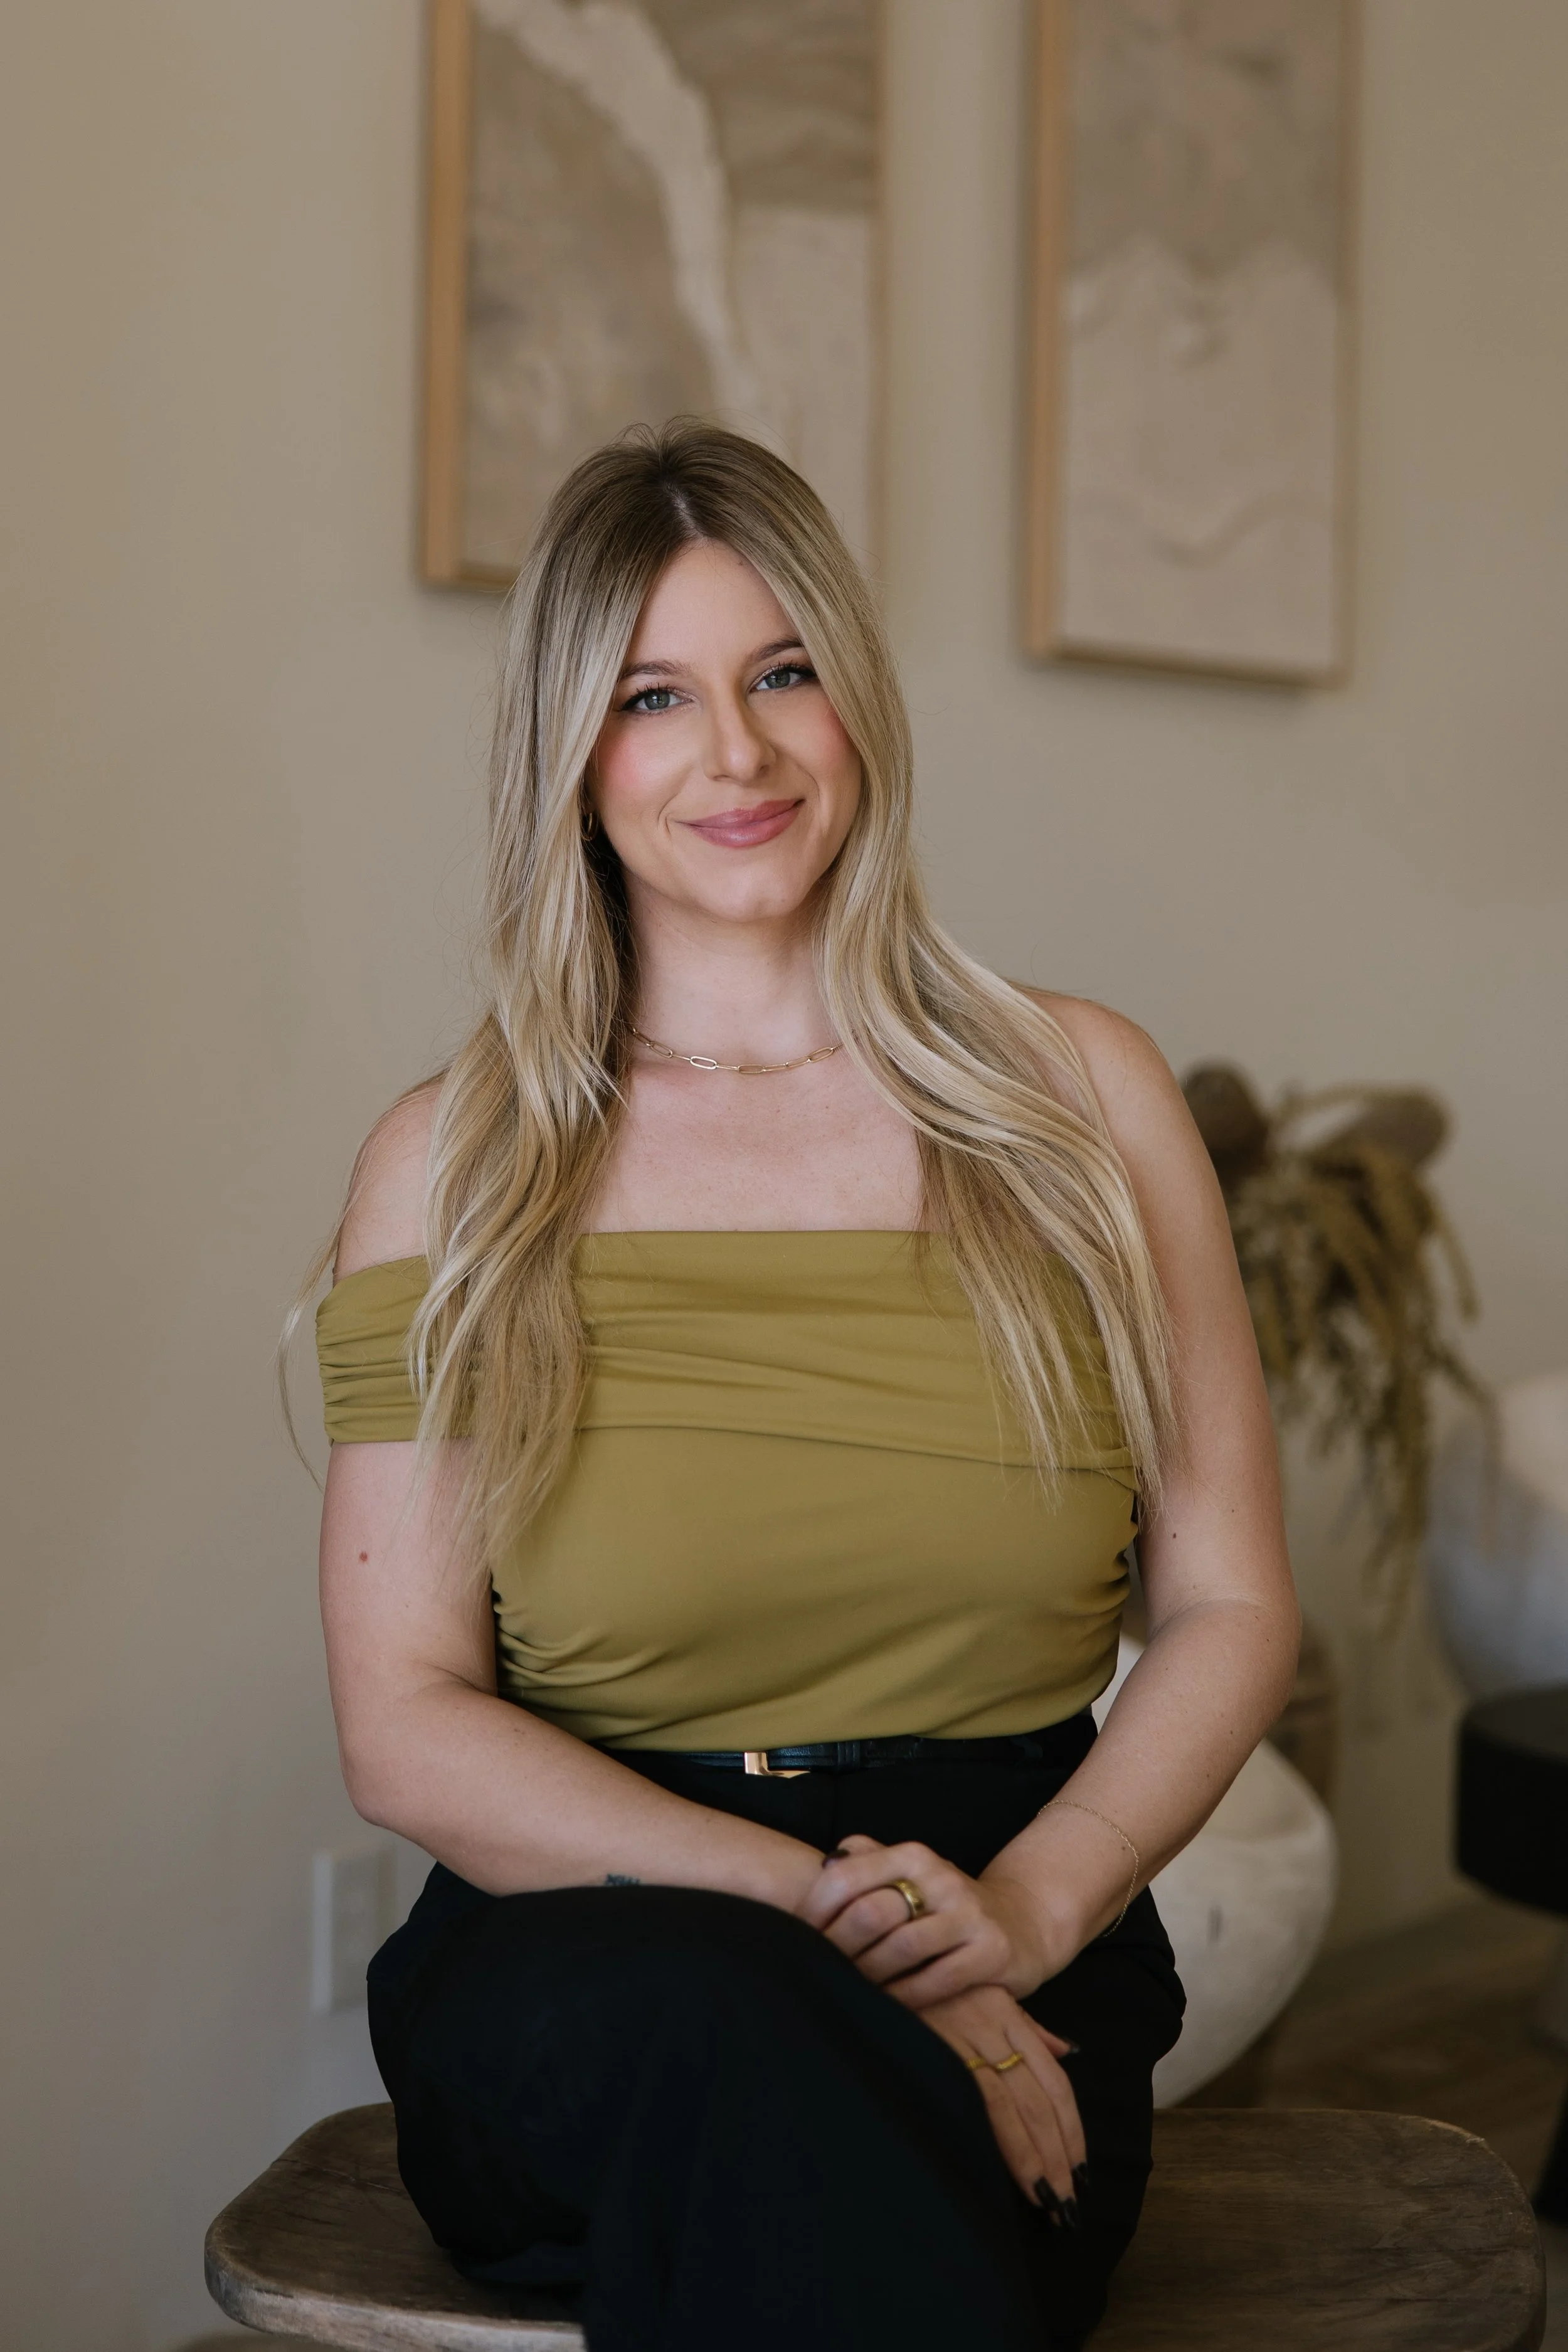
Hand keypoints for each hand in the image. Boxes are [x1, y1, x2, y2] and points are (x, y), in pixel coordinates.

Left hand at [799, 1833, 1056, 2007]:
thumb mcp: (912, 1873)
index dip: (814, 1910)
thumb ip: (868, 1861)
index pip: (847, 1875)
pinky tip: (887, 2005)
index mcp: (913, 1854)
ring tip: (849, 1990)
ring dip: (868, 1975)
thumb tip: (822, 1864)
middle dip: (837, 1948)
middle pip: (870, 1913)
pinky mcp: (991, 1952)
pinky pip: (936, 1980)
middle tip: (816, 1970)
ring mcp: (968, 1914)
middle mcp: (941, 1876)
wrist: (1022, 1922)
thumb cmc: (948, 1903)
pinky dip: (905, 1996)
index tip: (797, 1937)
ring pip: (902, 1948)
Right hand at [920, 1983, 1084, 2212]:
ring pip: (1009, 2107)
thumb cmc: (932, 1983)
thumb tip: (1066, 2053)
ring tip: (1046, 2200)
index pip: (1054, 2081)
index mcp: (1007, 2014)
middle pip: (1037, 2101)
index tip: (1081, 2172)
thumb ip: (1027, 2027)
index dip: (1072, 2130)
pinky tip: (1000, 2171)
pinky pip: (971, 2100)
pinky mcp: (933, 2050)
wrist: (883, 1955)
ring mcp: (961, 2038)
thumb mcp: (986, 1993)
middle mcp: (991, 2026)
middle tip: (1069, 2205)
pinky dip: (992, 2138)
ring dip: (1031, 2158)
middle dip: (1057, 2156)